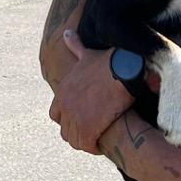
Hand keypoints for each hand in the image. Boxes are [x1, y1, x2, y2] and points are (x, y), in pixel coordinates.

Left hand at [47, 29, 132, 152]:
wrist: (124, 70)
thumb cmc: (109, 62)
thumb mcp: (86, 55)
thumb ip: (75, 47)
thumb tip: (66, 33)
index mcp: (63, 91)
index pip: (56, 114)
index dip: (69, 119)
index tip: (83, 120)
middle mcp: (64, 104)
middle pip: (65, 129)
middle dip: (77, 132)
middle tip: (92, 133)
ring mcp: (74, 117)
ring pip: (74, 139)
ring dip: (85, 141)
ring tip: (98, 140)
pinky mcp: (87, 128)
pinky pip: (86, 145)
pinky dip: (93, 147)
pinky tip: (102, 145)